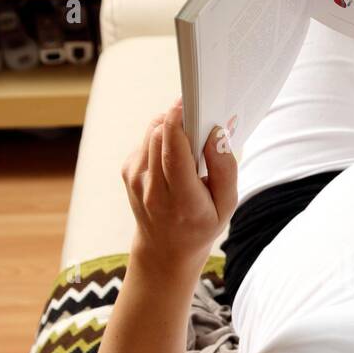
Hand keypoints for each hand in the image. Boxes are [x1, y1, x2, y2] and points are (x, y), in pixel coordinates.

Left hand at [121, 101, 237, 271]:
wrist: (165, 250)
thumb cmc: (200, 225)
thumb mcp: (227, 206)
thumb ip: (225, 170)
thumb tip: (216, 133)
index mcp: (181, 201)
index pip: (173, 153)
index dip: (178, 122)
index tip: (188, 103)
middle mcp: (152, 189)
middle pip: (159, 134)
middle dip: (180, 120)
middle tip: (199, 123)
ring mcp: (135, 179)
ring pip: (151, 131)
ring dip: (172, 128)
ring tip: (188, 146)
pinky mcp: (127, 170)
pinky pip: (147, 139)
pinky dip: (163, 139)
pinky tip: (174, 158)